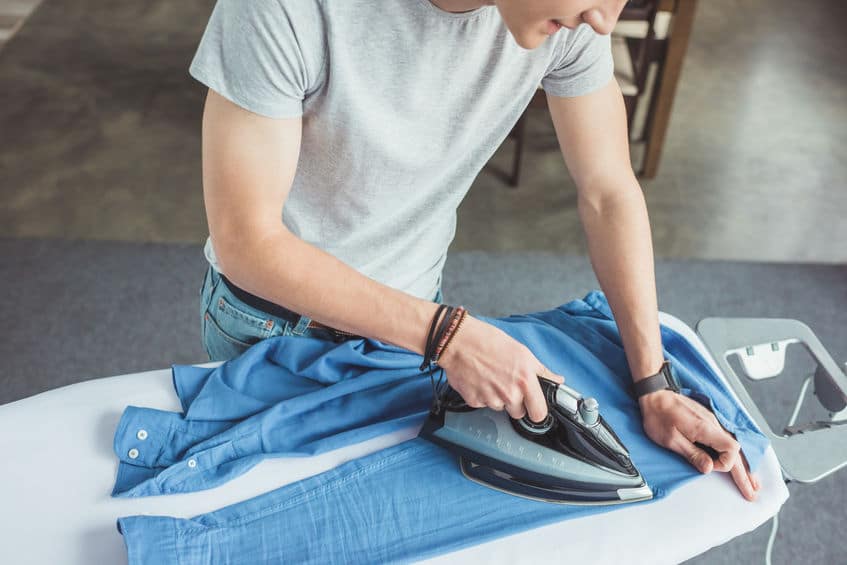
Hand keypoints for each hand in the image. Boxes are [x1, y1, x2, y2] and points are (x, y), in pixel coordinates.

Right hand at [435, 315, 563, 422]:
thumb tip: (557, 380)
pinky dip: (481, 395)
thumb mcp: (522, 352)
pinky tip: (479, 379)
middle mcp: (509, 393)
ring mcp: (491, 399)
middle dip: (515, 402)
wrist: (458, 340)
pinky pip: (483, 404)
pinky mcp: (474, 401)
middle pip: (518, 413)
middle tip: (507, 383)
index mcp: (525, 381)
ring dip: (497, 397)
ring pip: (499, 408)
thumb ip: (542, 371)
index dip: (536, 410)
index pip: (539, 413)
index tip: (534, 407)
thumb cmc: (488, 341)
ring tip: (490, 377)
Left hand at [638, 390, 760, 500]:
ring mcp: (712, 422)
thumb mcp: (671, 439)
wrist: (655, 396)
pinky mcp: (708, 421)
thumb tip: (709, 468)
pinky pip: (727, 440)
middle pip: (736, 451)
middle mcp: (713, 424)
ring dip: (743, 465)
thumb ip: (692, 454)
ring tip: (752, 481)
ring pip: (734, 446)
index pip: (731, 450)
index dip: (724, 464)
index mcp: (705, 429)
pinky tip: (739, 461)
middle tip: (752, 492)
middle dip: (745, 473)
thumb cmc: (659, 415)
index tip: (710, 467)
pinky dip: (735, 454)